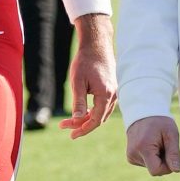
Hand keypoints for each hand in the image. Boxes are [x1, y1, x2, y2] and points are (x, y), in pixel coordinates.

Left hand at [59, 14, 116, 138]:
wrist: (97, 46)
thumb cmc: (85, 62)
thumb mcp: (78, 82)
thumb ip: (78, 102)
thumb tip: (76, 120)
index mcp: (106, 95)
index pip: (95, 120)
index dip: (83, 129)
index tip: (70, 134)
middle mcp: (114, 95)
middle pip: (98, 119)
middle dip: (81, 125)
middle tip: (64, 126)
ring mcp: (115, 92)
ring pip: (101, 113)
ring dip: (86, 119)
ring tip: (69, 121)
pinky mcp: (112, 89)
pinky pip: (103, 106)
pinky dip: (92, 111)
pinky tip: (81, 112)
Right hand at [125, 115, 179, 174]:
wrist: (142, 112)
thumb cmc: (159, 121)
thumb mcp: (171, 134)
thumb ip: (174, 153)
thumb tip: (176, 170)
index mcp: (143, 148)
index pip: (156, 171)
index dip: (167, 167)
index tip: (170, 154)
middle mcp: (133, 154)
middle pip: (154, 170)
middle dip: (163, 161)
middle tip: (164, 145)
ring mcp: (130, 156)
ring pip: (151, 167)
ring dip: (158, 158)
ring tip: (156, 142)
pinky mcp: (130, 157)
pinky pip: (146, 163)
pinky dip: (151, 157)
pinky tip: (151, 145)